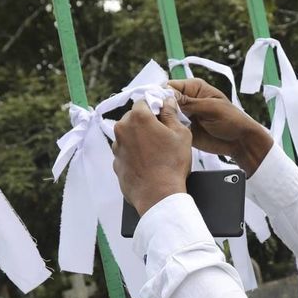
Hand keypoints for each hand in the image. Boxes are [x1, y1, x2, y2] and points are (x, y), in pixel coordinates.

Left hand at [112, 98, 192, 215]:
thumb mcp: (181, 134)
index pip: (144, 101)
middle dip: (146, 123)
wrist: (158, 195)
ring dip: (140, 139)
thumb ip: (172, 114)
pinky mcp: (116, 163)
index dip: (156, 107)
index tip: (164, 115)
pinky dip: (135, 154)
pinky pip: (126, 152)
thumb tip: (168, 102)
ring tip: (156, 153)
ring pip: (129, 135)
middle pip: (134, 118)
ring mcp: (117, 147)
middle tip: (163, 136)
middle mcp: (122, 129)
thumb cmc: (171, 164)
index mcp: (138, 117)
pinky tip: (148, 164)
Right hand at [166, 78, 272, 175]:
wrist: (240, 142)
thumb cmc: (231, 120)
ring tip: (161, 127)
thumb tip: (166, 95)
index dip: (160, 93)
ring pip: (164, 115)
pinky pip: (170, 128)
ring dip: (162, 120)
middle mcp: (186, 100)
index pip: (170, 86)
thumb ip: (189, 102)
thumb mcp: (210, 108)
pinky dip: (166, 131)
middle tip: (158, 117)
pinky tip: (164, 135)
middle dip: (159, 107)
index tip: (156, 103)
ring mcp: (183, 115)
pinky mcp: (183, 129)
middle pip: (163, 100)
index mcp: (193, 88)